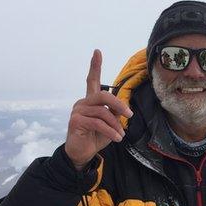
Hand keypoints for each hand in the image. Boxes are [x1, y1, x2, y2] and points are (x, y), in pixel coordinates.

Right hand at [65, 49, 131, 170]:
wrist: (83, 153)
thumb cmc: (97, 136)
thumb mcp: (110, 123)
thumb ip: (114, 112)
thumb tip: (122, 106)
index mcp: (91, 100)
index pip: (92, 80)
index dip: (95, 66)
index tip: (97, 51)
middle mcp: (83, 102)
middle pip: (103, 95)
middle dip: (119, 104)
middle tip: (130, 115)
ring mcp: (77, 111)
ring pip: (103, 112)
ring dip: (116, 125)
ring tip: (121, 134)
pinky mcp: (76, 121)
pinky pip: (98, 123)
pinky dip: (111, 131)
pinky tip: (117, 138)